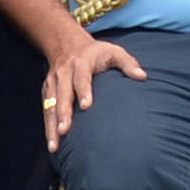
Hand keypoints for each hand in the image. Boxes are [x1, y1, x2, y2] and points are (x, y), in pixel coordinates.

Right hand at [36, 32, 142, 146]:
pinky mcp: (47, 91)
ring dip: (51, 125)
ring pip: (50, 104)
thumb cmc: (96, 53)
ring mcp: (53, 82)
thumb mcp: (114, 52)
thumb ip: (128, 63)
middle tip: (64, 130)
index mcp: (81, 63)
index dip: (83, 90)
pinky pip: (46, 109)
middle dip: (62, 112)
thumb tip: (142, 76)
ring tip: (54, 145)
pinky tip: (52, 143)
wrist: (67, 44)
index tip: (86, 106)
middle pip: (62, 93)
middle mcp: (65, 72)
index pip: (81, 77)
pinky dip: (48, 126)